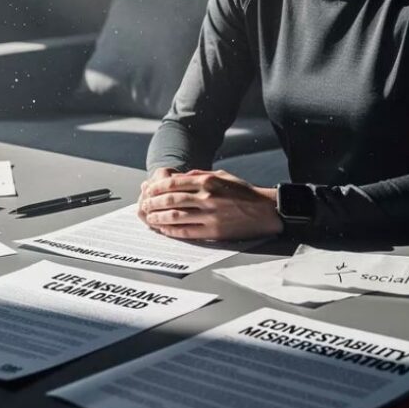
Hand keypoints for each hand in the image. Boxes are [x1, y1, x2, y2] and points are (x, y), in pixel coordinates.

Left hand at [138, 168, 283, 240]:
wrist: (265, 211)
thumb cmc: (243, 192)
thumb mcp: (221, 175)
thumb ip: (199, 176)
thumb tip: (177, 178)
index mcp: (207, 181)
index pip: (173, 183)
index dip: (156, 188)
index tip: (148, 191)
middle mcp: (207, 197)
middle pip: (170, 200)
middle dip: (153, 203)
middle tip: (143, 206)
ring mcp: (210, 215)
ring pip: (175, 217)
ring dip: (158, 219)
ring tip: (149, 219)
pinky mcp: (214, 232)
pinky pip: (187, 231)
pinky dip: (172, 231)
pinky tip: (164, 230)